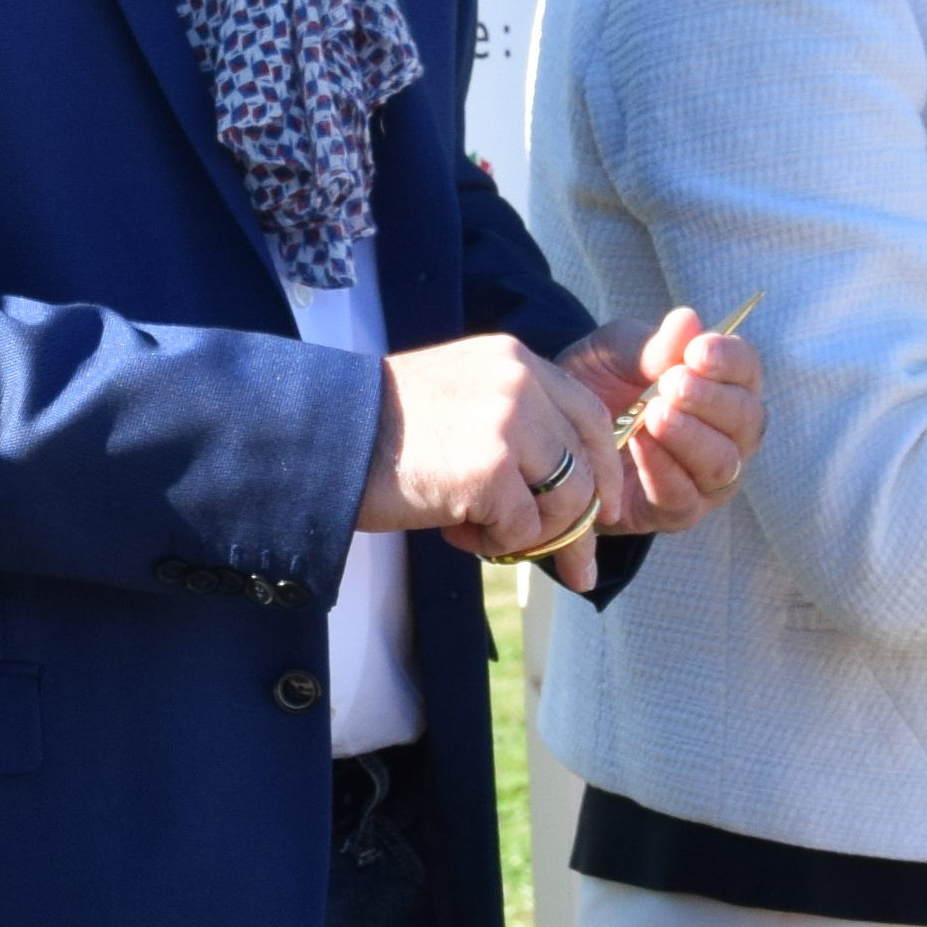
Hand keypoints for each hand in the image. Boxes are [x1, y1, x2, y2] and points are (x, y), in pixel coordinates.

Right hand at [366, 335, 614, 580]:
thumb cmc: (383, 430)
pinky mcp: (490, 470)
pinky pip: (523, 530)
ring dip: (531, 535)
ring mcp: (508, 423)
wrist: (323, 436)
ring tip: (479, 530)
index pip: (590, 414)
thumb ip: (516, 424)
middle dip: (583, 525)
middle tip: (576, 567)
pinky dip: (494, 544)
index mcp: (515, 360)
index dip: (603, 469)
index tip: (601, 511)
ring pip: (566, 501)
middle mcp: (520, 382)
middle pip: (586, 465)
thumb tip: (572, 494)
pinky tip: (454, 530)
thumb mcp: (462, 400)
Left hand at [558, 309, 761, 538]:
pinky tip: (640, 445)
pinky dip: (663, 470)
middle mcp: (729, 433)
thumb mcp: (615, 354)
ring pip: (723, 463)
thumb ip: (652, 345)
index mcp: (723, 384)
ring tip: (654, 415)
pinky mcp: (678, 511)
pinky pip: (684, 497)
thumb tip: (688, 321)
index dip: (730, 361)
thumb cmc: (600, 384)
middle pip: (746, 419)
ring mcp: (708, 477)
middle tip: (672, 384)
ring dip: (691, 437)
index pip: (747, 371)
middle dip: (711, 400)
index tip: (697, 352)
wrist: (557, 432)